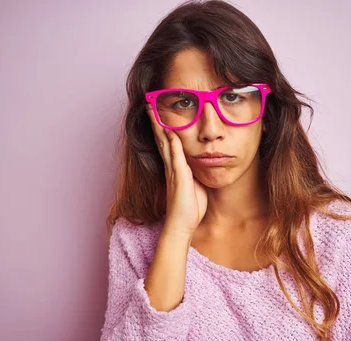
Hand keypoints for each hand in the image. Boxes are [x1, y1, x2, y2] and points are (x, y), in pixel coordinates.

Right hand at [146, 105, 207, 236]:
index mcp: (175, 168)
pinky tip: (170, 131)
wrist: (182, 226)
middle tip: (149, 104)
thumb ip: (195, 173)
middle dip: (155, 121)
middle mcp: (170, 167)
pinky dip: (172, 143)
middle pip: (161, 138)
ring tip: (153, 111)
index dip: (162, 127)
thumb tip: (202, 164)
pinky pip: (175, 156)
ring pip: (164, 143)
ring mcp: (173, 171)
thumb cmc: (190, 209)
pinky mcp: (179, 177)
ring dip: (159, 126)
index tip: (158, 113)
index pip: (166, 143)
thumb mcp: (195, 186)